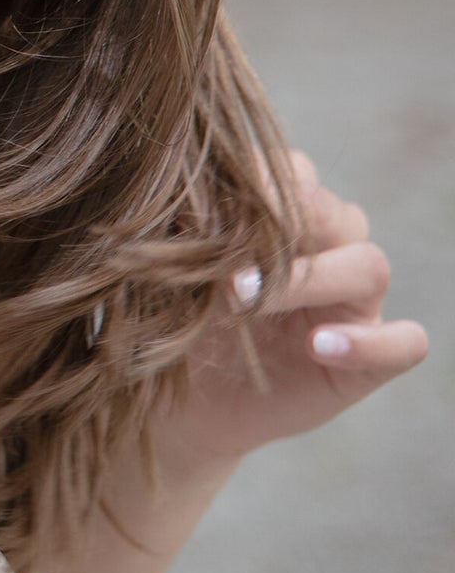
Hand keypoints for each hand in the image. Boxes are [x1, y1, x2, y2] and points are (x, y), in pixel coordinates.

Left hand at [158, 149, 427, 467]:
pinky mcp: (368, 362)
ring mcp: (354, 305)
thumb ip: (188, 232)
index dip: (252, 186)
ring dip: (309, 278)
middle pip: (334, 212)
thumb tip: (190, 200)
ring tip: (244, 300)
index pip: (292, 173)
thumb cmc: (173, 317)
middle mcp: (327, 250)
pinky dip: (370, 342)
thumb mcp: (169, 270)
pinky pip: (403, 344)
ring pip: (368, 266)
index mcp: (284, 215)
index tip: (195, 214)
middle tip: (219, 259)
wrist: (177, 398)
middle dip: (280, 226)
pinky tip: (319, 346)